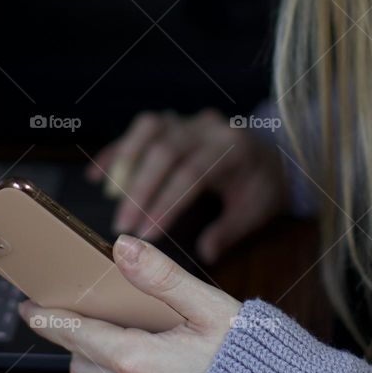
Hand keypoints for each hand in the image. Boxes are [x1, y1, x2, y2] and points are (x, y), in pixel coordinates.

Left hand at [19, 235, 240, 372]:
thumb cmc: (248, 353)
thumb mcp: (209, 306)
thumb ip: (163, 277)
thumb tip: (124, 247)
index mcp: (140, 361)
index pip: (76, 335)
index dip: (47, 318)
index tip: (27, 306)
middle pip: (79, 361)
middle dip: (69, 335)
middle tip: (67, 306)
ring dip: (90, 353)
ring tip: (102, 321)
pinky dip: (113, 367)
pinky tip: (135, 343)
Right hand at [87, 108, 289, 261]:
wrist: (273, 153)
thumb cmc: (261, 186)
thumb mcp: (255, 211)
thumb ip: (229, 230)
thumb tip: (205, 252)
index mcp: (232, 147)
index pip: (192, 174)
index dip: (165, 203)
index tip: (145, 233)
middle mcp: (207, 127)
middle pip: (165, 151)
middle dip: (140, 189)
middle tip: (121, 225)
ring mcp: (188, 119)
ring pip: (149, 129)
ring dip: (125, 162)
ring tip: (109, 196)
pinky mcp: (173, 121)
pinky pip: (139, 129)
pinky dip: (118, 151)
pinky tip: (98, 175)